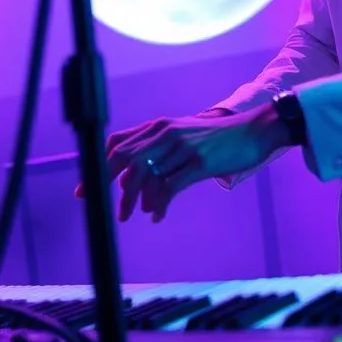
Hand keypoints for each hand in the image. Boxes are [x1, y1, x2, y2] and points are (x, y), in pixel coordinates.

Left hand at [76, 107, 288, 222]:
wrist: (253, 131)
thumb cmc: (218, 139)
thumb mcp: (184, 137)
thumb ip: (161, 155)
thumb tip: (139, 192)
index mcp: (159, 126)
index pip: (118, 143)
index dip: (99, 166)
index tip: (88, 188)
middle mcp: (166, 132)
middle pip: (125, 160)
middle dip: (110, 187)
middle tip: (112, 210)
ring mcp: (181, 146)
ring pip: (144, 175)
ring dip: (133, 200)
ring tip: (131, 216)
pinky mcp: (197, 162)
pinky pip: (168, 187)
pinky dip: (159, 204)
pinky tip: (158, 215)